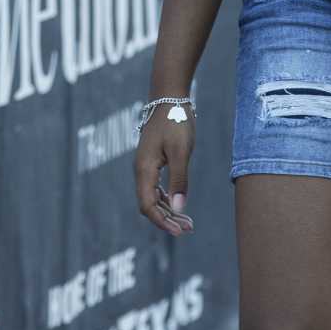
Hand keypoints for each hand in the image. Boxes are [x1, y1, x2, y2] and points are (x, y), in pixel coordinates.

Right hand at [133, 101, 196, 235]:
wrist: (169, 97)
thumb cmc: (176, 122)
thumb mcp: (181, 151)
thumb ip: (179, 180)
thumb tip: (178, 207)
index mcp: (144, 169)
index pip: (147, 206)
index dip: (162, 221)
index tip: (179, 232)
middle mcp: (141, 171)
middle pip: (149, 205)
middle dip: (167, 220)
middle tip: (189, 229)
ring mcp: (145, 166)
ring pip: (153, 198)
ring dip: (169, 212)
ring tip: (188, 222)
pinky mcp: (152, 162)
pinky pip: (156, 188)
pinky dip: (167, 200)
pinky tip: (179, 204)